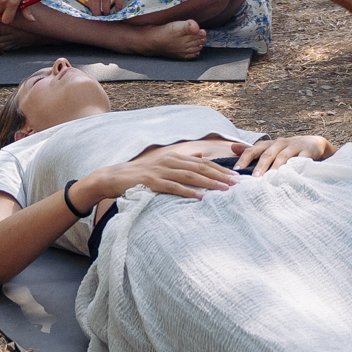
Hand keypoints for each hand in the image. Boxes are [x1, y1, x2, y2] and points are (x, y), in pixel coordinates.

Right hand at [100, 145, 240, 201]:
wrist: (114, 177)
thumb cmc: (140, 173)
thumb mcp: (163, 163)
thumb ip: (182, 159)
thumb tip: (200, 155)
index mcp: (174, 157)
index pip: (202, 163)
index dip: (220, 169)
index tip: (235, 176)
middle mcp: (170, 161)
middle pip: (200, 168)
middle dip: (220, 175)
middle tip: (237, 183)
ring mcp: (161, 171)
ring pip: (190, 176)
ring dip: (209, 183)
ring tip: (224, 189)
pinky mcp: (152, 182)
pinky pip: (174, 187)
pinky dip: (188, 192)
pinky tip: (201, 197)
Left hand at [235, 134, 333, 173]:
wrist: (314, 144)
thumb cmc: (288, 150)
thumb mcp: (270, 148)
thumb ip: (253, 150)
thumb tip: (232, 147)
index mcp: (270, 144)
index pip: (254, 149)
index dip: (245, 159)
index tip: (237, 171)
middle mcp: (280, 143)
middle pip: (268, 154)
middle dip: (260, 166)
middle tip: (254, 178)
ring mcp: (294, 147)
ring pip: (283, 157)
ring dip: (276, 168)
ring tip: (270, 179)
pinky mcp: (307, 152)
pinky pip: (301, 160)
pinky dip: (295, 167)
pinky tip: (291, 176)